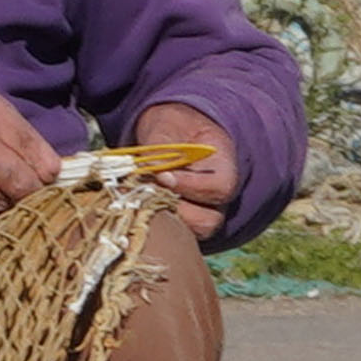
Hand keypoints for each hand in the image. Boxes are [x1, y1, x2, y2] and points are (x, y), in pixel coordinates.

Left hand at [132, 102, 239, 230]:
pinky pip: (174, 234)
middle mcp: (218, 197)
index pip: (221, 188)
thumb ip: (160, 148)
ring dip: (164, 219)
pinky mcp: (183, 223)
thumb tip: (154, 171)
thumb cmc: (171, 126)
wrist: (168, 133)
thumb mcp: (165, 126)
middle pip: (208, 221)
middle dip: (174, 209)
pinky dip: (155, 225)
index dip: (191, 186)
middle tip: (146, 192)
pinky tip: (137, 206)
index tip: (163, 176)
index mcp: (223, 166)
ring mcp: (202, 213)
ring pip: (191, 233)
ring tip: (139, 199)